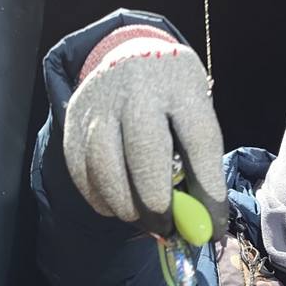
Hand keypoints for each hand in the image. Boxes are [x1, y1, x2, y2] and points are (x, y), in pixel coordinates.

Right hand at [63, 31, 227, 232]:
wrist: (129, 56)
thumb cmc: (172, 96)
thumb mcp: (195, 111)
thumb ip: (198, 161)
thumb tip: (201, 223)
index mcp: (181, 84)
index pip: (199, 142)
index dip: (208, 192)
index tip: (211, 228)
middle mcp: (137, 90)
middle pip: (145, 155)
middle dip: (158, 204)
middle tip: (168, 230)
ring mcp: (100, 104)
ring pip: (106, 167)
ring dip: (126, 207)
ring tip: (143, 221)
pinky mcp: (73, 119)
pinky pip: (81, 171)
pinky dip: (100, 198)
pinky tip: (117, 207)